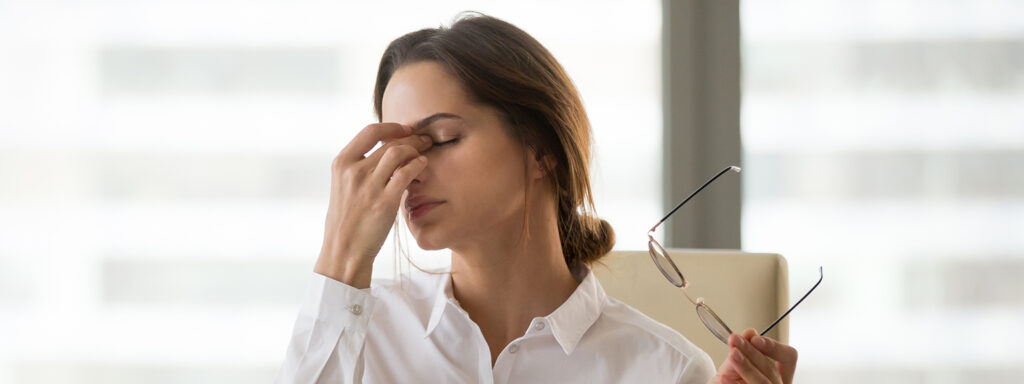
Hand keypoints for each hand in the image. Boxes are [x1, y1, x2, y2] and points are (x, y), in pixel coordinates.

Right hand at [314, 123, 432, 287]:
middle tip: (425, 140)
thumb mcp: (343, 186)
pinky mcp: (384, 202)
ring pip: (398, 153)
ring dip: (416, 150)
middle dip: (412, 138)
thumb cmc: (346, 220)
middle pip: (389, 143)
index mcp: (341, 164)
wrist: (343, 250)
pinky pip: (406, 173)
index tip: (405, 129)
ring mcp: (368, 186)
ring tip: (425, 154)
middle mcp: (353, 171)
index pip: (369, 132)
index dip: (391, 127)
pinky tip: (422, 167)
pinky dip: (418, 166)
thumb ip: (357, 167)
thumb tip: (381, 151)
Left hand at [708, 328, 797, 383]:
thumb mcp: (735, 363)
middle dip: (752, 352)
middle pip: (771, 369)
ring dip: (746, 367)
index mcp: (779, 374)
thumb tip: (750, 333)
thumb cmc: (731, 379)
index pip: (788, 358)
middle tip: (735, 340)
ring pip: (763, 382)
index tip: (755, 339)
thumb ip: (743, 349)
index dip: (774, 347)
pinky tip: (724, 377)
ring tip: (732, 355)